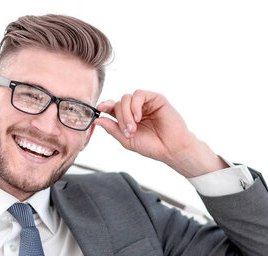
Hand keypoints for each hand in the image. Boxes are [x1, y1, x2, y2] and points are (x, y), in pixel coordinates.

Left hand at [95, 90, 226, 177]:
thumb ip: (112, 129)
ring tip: (133, 128)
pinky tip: (138, 117)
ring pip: (126, 98)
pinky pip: (139, 94)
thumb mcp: (127, 140)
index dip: (105, 106)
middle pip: (119, 103)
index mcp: (128, 117)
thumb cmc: (151, 146)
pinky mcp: (156, 98)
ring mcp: (146, 103)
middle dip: (119, 117)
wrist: (171, 149)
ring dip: (126, 113)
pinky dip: (135, 105)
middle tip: (128, 131)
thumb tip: (96, 120)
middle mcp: (136, 108)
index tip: (99, 109)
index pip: (113, 107)